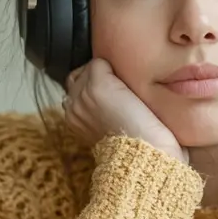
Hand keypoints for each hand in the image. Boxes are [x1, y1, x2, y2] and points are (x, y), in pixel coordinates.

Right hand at [62, 59, 187, 163]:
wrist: (145, 156)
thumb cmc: (138, 147)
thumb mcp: (110, 131)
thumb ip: (102, 113)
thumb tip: (113, 98)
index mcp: (73, 120)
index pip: (75, 87)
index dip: (96, 85)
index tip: (115, 95)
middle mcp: (72, 107)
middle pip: (81, 74)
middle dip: (101, 77)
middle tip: (123, 90)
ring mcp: (82, 95)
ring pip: (92, 67)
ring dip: (110, 72)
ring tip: (128, 89)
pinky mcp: (97, 86)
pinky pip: (100, 62)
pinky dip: (117, 67)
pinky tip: (130, 83)